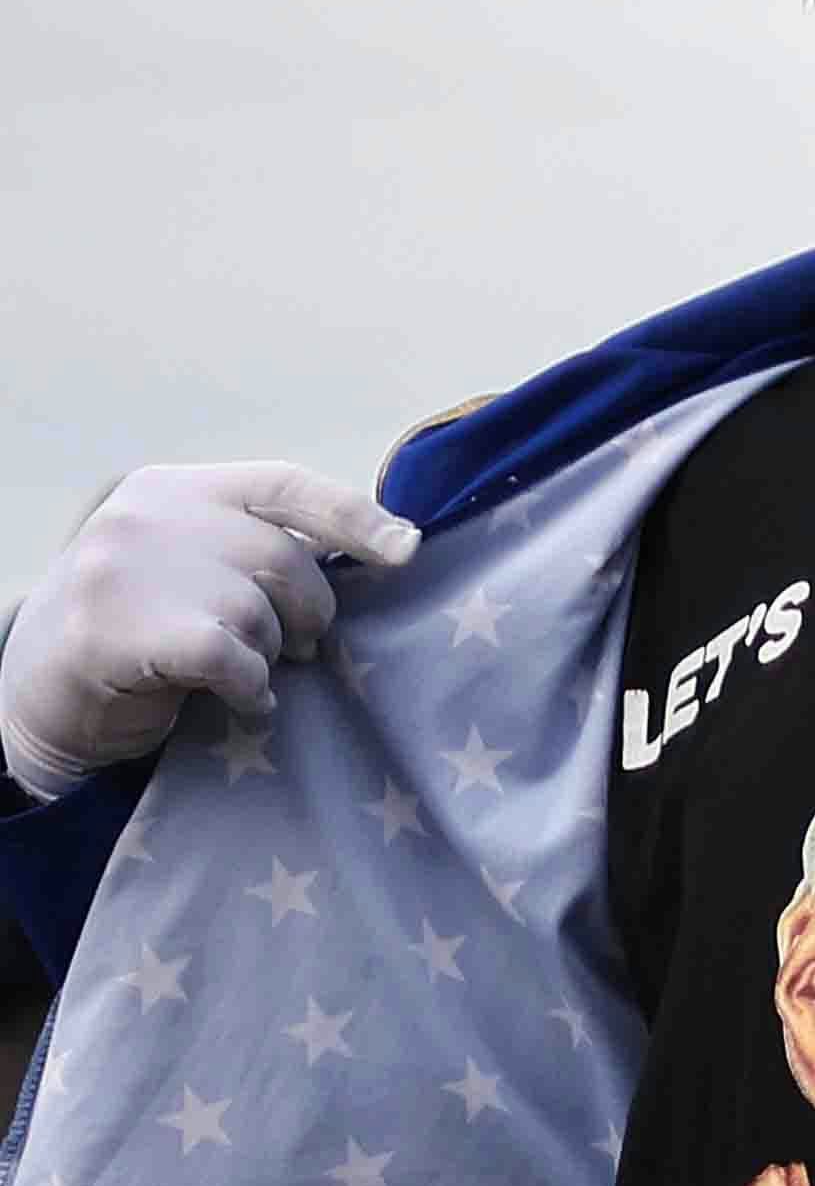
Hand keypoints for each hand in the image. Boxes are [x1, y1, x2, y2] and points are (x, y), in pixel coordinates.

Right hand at [1, 463, 416, 800]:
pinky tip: (242, 700)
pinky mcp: (117, 627)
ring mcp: (124, 567)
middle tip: (298, 646)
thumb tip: (380, 547)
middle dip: (309, 611)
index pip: (285, 485)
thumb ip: (255, 547)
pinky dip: (250, 688)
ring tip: (244, 671)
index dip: (355, 516)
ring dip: (269, 653)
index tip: (406, 549)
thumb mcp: (190, 565)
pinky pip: (230, 656)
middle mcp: (147, 515)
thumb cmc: (138, 630)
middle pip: (283, 557)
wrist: (37, 697)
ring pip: (257, 609)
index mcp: (173, 489)